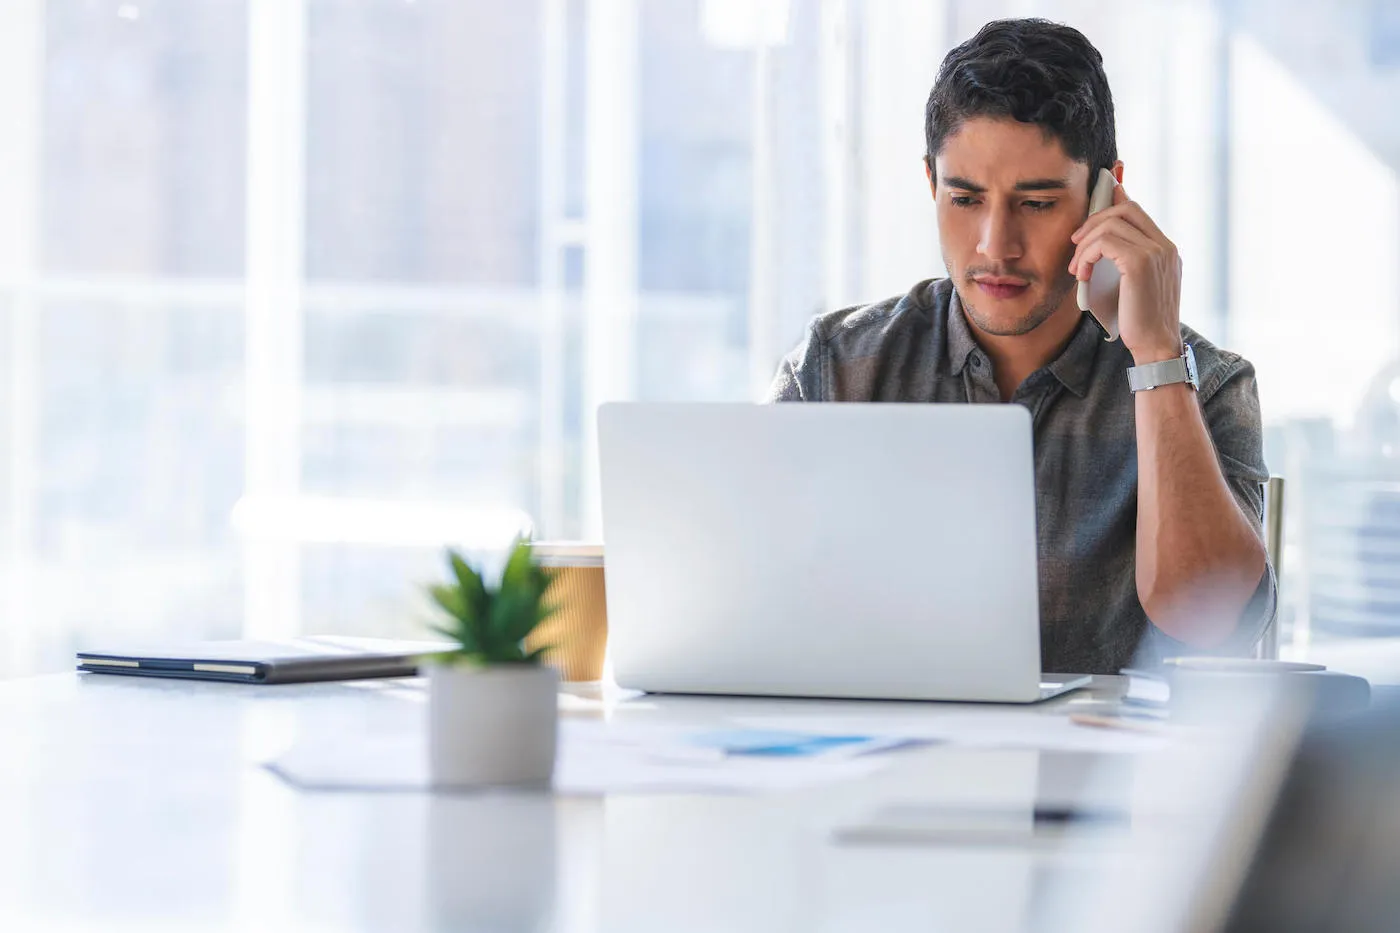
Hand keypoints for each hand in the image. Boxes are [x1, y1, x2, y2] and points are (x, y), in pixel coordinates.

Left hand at [1068, 184, 1182, 363]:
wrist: (1155, 346)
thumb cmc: (1140, 321)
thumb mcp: (1135, 284)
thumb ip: (1125, 260)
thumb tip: (1103, 241)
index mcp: (1165, 249)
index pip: (1137, 210)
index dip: (1111, 202)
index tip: (1089, 213)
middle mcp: (1165, 246)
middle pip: (1125, 209)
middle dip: (1093, 222)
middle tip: (1075, 244)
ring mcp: (1155, 252)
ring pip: (1111, 224)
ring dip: (1085, 244)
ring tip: (1077, 268)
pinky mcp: (1139, 263)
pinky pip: (1104, 243)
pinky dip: (1086, 256)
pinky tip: (1082, 276)